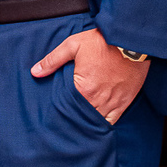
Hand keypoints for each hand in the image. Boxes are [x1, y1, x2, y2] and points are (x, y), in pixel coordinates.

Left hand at [30, 27, 147, 124]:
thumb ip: (53, 60)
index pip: (66, 108)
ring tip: (77, 125)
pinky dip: (103, 124)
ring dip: (86, 123)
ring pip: (95, 122)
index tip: (53, 116)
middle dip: (72, 120)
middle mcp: (97, 100)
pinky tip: (95, 124)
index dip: (59, 112)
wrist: (131, 41)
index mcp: (82, 88)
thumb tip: (35, 72)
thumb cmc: (101, 42)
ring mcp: (112, 103)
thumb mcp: (73, 45)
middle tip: (62, 125)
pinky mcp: (124, 102)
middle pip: (81, 117)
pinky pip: (112, 121)